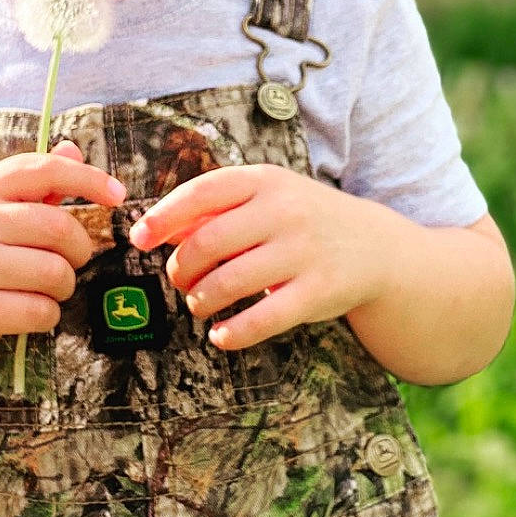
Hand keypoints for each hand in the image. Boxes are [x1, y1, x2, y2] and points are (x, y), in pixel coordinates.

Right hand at [0, 143, 125, 357]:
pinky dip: (47, 315)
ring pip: (55, 273)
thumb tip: (72, 148)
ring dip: (62, 286)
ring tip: (44, 288)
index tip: (118, 196)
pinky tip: (28, 310)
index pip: (44, 170)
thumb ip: (35, 183)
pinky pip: (40, 311)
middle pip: (59, 228)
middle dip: (79, 249)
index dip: (89, 179)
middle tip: (70, 261)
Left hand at [129, 166, 391, 350]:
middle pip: (207, 242)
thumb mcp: (268, 196)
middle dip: (182, 267)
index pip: (201, 193)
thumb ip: (217, 208)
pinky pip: (263, 319)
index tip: (139, 239)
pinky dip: (233, 333)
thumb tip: (155, 229)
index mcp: (265, 180)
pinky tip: (220, 336)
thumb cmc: (304, 219)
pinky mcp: (318, 292)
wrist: (376, 246)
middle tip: (180, 280)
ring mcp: (304, 251)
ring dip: (201, 300)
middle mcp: (285, 211)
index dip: (163, 217)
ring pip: (229, 282)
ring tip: (199, 304)